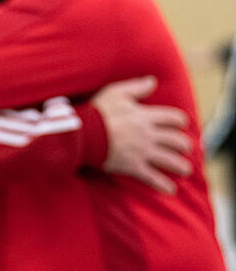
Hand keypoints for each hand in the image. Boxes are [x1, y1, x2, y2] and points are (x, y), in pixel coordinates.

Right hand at [93, 76, 191, 193]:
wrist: (83, 134)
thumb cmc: (97, 112)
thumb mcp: (116, 93)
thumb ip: (136, 87)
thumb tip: (153, 81)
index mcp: (145, 116)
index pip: (172, 118)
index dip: (180, 121)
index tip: (182, 124)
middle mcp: (148, 134)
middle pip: (176, 140)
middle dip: (184, 145)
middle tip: (185, 148)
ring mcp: (142, 152)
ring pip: (170, 160)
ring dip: (181, 166)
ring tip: (185, 170)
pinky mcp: (132, 166)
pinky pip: (152, 177)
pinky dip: (163, 185)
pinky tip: (171, 189)